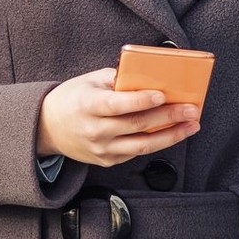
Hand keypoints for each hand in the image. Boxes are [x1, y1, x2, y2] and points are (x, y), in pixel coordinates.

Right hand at [35, 68, 199, 167]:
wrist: (48, 128)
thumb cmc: (72, 99)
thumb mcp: (88, 81)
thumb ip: (117, 78)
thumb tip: (149, 77)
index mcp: (87, 105)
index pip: (117, 105)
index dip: (141, 101)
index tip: (162, 94)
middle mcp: (94, 130)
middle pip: (137, 125)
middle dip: (168, 116)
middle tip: (191, 109)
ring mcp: (101, 149)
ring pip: (142, 145)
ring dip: (171, 135)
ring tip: (191, 125)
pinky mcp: (107, 160)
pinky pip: (136, 152)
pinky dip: (157, 143)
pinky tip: (173, 132)